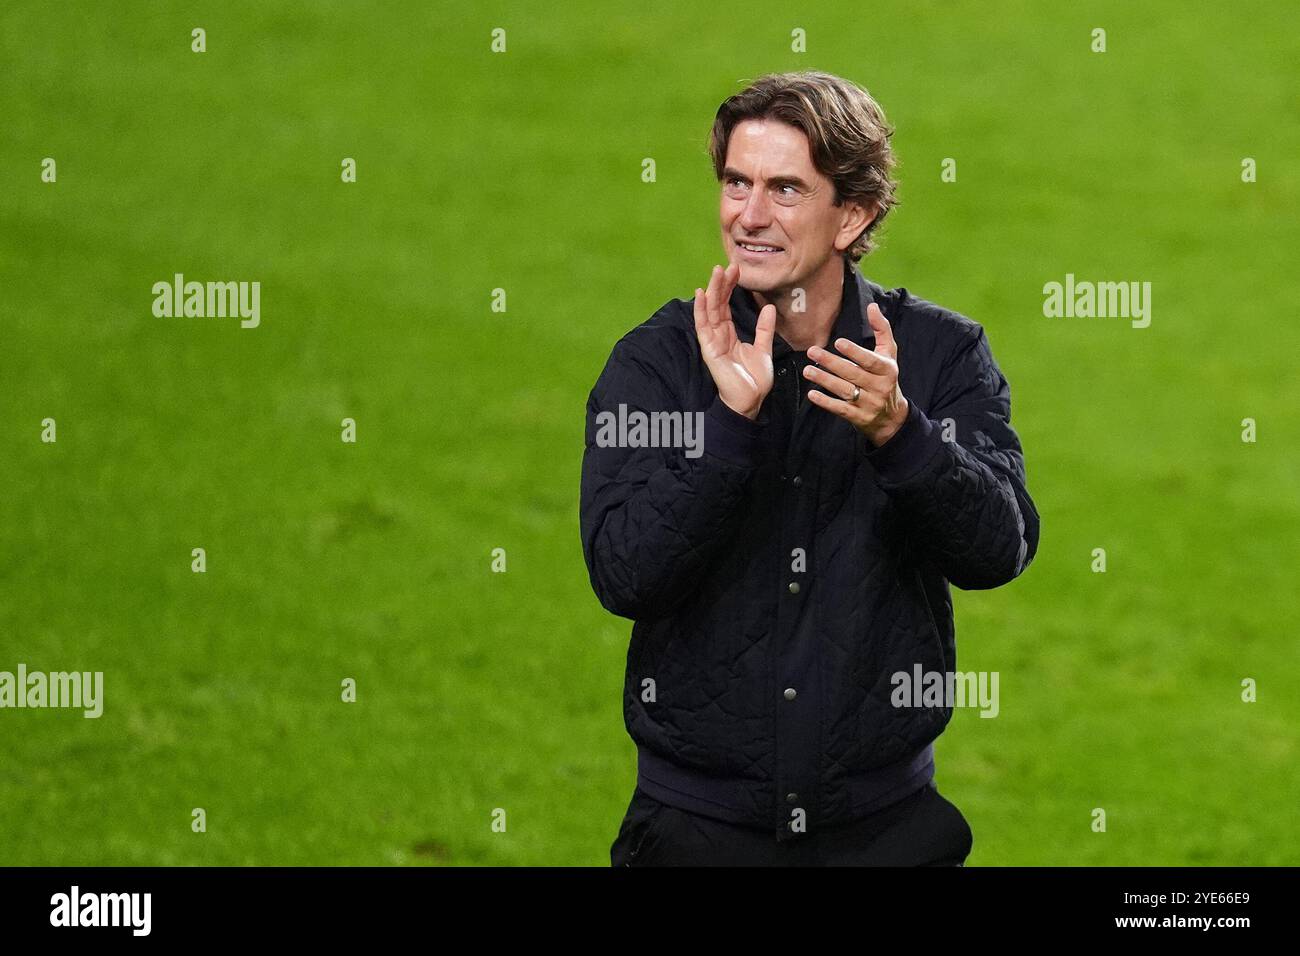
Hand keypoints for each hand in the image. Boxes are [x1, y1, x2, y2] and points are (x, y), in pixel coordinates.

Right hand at [693, 261, 776, 419]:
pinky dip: (701, 309)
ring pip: (710, 310)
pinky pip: (703, 326)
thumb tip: (768, 308)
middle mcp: (718, 335)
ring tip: (717, 272)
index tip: (737, 270)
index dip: (731, 288)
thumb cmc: (754, 379)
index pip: (726, 306)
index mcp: (729, 334)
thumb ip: (764, 329)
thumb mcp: (763, 349)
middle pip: (717, 304)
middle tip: (728, 265)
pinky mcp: (710, 349)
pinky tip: (701, 293)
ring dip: (712, 290)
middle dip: (722, 284)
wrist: (750, 400)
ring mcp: (712, 341)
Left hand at [803, 301, 908, 445]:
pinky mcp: (858, 417)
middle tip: (812, 352)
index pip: (870, 360)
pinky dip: (826, 402)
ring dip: (824, 380)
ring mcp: (869, 404)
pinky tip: (812, 394)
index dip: (854, 352)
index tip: (837, 342)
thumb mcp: (889, 354)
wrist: (891, 416)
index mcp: (887, 370)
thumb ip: (881, 329)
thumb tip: (872, 306)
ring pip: (844, 391)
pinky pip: (840, 409)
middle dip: (831, 363)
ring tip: (807, 370)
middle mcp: (879, 387)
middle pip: (853, 374)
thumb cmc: (886, 377)